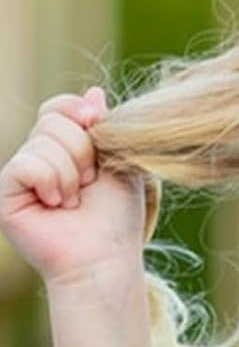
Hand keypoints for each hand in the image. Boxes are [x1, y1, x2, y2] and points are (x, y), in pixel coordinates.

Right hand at [0, 87, 145, 287]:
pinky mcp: (6, 192)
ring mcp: (19, 175)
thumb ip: (103, 127)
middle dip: (83, 149)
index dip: (79, 111)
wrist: (105, 255)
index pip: (58, 107)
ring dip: (71, 172)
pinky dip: (51, 182)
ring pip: (43, 141)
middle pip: (52, 119)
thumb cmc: (117, 215)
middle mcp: (37, 157)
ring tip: (74, 201)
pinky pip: (27, 164)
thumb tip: (92, 91)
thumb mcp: (118, 161)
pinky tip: (56, 205)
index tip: (98, 126)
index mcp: (63, 148)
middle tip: (89, 184)